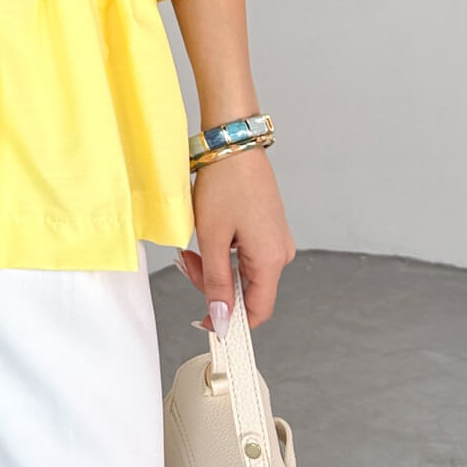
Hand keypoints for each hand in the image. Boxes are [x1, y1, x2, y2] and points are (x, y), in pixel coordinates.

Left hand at [176, 143, 295, 333]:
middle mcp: (281, 252)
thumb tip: (222, 319)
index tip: (205, 322)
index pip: (257, 312)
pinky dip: (223, 252)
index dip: (230, 322)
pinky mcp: (268, 227)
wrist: (233, 143)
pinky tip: (208, 236)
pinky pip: (246, 254)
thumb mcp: (212, 238)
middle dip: (213, 286)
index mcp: (272, 259)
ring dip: (214, 267)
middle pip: (247, 292)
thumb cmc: (225, 183)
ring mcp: (276, 239)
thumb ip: (216, 283)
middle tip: (186, 264)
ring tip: (192, 247)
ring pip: (243, 272)